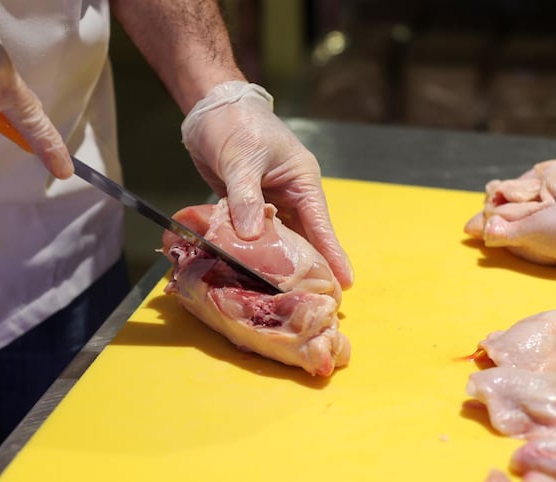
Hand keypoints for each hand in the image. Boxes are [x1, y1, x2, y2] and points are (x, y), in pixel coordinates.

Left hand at [181, 81, 353, 287]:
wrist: (209, 109)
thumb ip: (246, 196)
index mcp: (301, 181)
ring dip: (278, 263)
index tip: (345, 281)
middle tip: (316, 298)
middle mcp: (289, 194)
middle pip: (303, 237)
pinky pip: (254, 234)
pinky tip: (251, 272)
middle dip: (308, 266)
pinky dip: (252, 251)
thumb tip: (253, 235)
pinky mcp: (247, 206)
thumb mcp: (242, 158)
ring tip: (285, 294)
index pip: (320, 223)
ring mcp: (269, 202)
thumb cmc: (235, 124)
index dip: (332, 253)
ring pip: (278, 239)